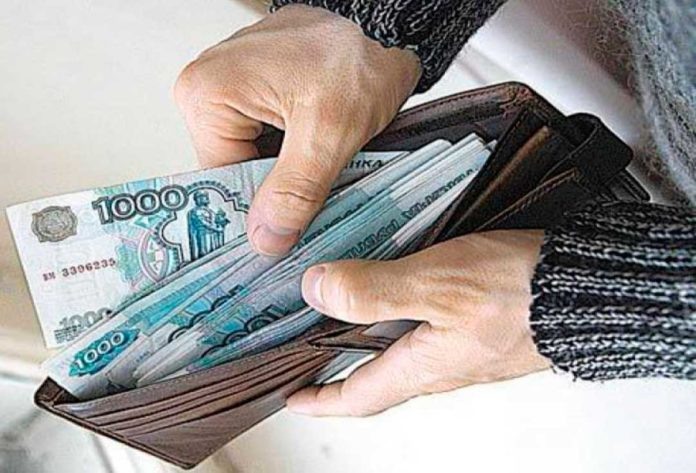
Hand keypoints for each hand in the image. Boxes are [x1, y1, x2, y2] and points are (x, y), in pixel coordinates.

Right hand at [174, 5, 420, 254]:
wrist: (384, 27)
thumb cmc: (355, 57)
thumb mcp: (328, 132)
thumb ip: (295, 189)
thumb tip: (266, 239)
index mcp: (207, 93)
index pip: (219, 180)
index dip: (253, 213)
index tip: (281, 239)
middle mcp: (209, 88)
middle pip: (235, 173)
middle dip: (275, 194)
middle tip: (311, 207)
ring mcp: (232, 88)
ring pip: (254, 161)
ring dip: (287, 178)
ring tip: (319, 175)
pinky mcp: (255, 91)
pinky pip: (265, 141)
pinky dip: (291, 157)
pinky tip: (315, 159)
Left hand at [290, 229, 549, 415]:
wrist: (591, 289)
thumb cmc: (523, 292)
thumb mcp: (437, 285)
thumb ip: (373, 291)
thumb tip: (318, 291)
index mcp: (423, 366)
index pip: (358, 396)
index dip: (319, 399)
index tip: (292, 396)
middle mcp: (442, 364)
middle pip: (378, 373)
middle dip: (340, 364)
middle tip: (308, 345)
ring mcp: (465, 347)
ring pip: (403, 346)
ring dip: (370, 332)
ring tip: (345, 301)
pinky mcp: (483, 325)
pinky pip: (430, 325)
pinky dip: (404, 310)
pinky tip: (402, 279)